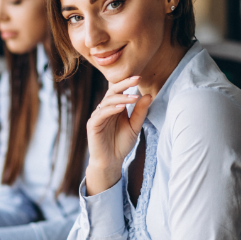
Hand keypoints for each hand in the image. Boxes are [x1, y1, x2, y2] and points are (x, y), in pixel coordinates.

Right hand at [85, 76, 151, 194]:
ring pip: (107, 101)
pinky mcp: (92, 125)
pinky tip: (121, 108)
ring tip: (134, 98)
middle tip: (136, 79)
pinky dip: (111, 109)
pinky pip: (101, 114)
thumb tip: (148, 95)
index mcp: (113, 107)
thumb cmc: (121, 144)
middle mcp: (104, 109)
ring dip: (121, 98)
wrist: (111, 162)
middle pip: (112, 92)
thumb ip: (140, 112)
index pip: (119, 90)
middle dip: (124, 84)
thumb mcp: (134, 126)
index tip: (139, 77)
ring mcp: (97, 116)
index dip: (127, 83)